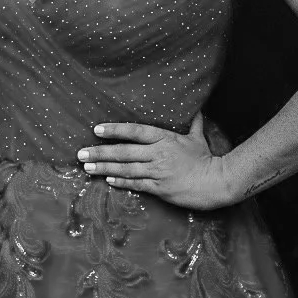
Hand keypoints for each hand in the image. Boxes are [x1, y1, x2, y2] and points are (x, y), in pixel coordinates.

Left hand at [76, 111, 231, 210]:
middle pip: (123, 152)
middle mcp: (158, 154)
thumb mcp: (198, 138)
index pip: (135, 132)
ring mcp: (158, 172)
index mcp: (165, 139)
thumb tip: (198, 109)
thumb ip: (194, 123)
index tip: (97, 130)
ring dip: (104, 168)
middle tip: (81, 153)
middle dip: (100, 152)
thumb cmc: (207, 159)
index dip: (115, 130)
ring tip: (87, 167)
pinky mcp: (159, 188)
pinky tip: (107, 180)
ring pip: (125, 169)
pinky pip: (136, 184)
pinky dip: (120, 181)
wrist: (216, 182)